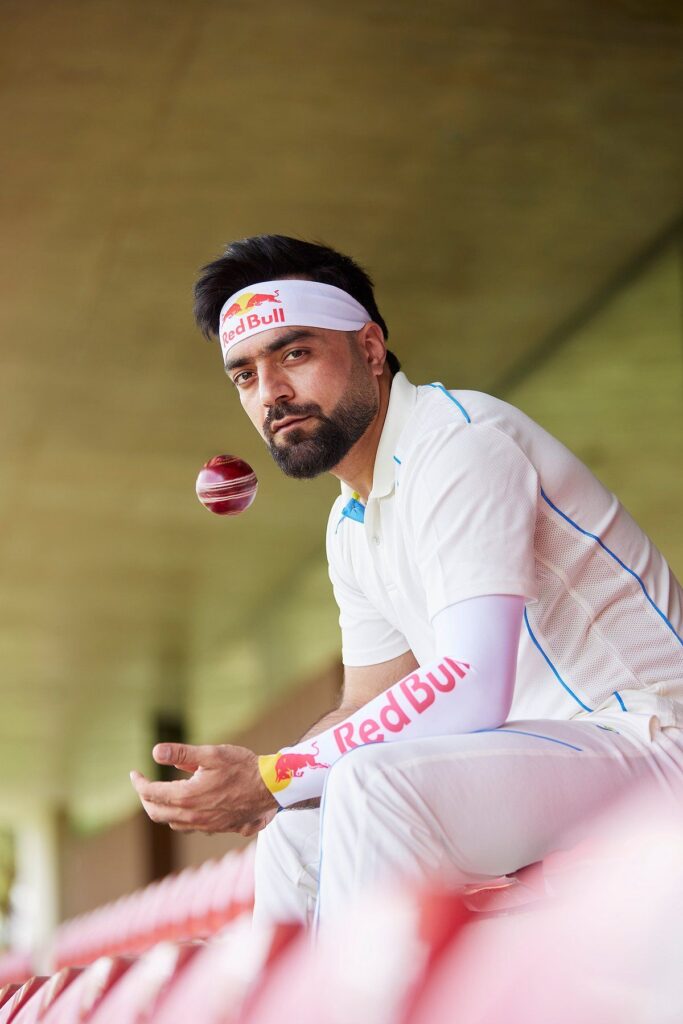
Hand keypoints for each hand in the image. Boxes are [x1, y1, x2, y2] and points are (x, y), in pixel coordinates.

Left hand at [130, 742, 277, 835]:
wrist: (270, 788)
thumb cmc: (242, 767)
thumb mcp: (212, 754)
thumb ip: (182, 754)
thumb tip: (155, 752)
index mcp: (187, 797)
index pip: (151, 793)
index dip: (139, 783)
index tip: (134, 773)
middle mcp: (192, 816)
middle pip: (156, 813)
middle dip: (145, 799)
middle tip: (142, 785)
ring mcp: (205, 826)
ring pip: (172, 822)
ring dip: (161, 809)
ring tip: (160, 795)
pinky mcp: (216, 828)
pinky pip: (188, 827)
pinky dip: (178, 816)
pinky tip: (185, 806)